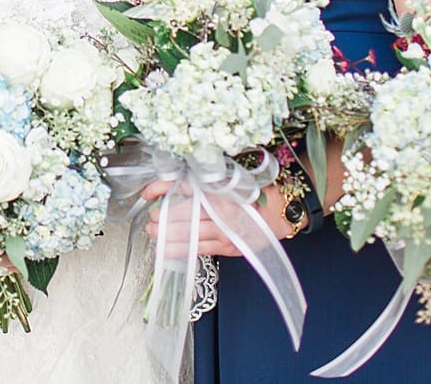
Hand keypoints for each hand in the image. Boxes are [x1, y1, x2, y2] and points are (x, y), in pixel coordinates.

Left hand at [142, 179, 289, 257]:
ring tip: (153, 234)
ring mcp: (226, 231)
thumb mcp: (227, 180)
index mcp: (221, 189)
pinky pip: (201, 250)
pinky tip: (167, 251)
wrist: (282, 211)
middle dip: (164, 218)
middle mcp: (222, 210)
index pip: (184, 186)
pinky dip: (182, 251)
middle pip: (184, 214)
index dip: (162, 189)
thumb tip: (169, 184)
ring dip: (168, 236)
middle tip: (151, 220)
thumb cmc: (255, 192)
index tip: (147, 193)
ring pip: (190, 234)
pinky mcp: (229, 247)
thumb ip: (201, 181)